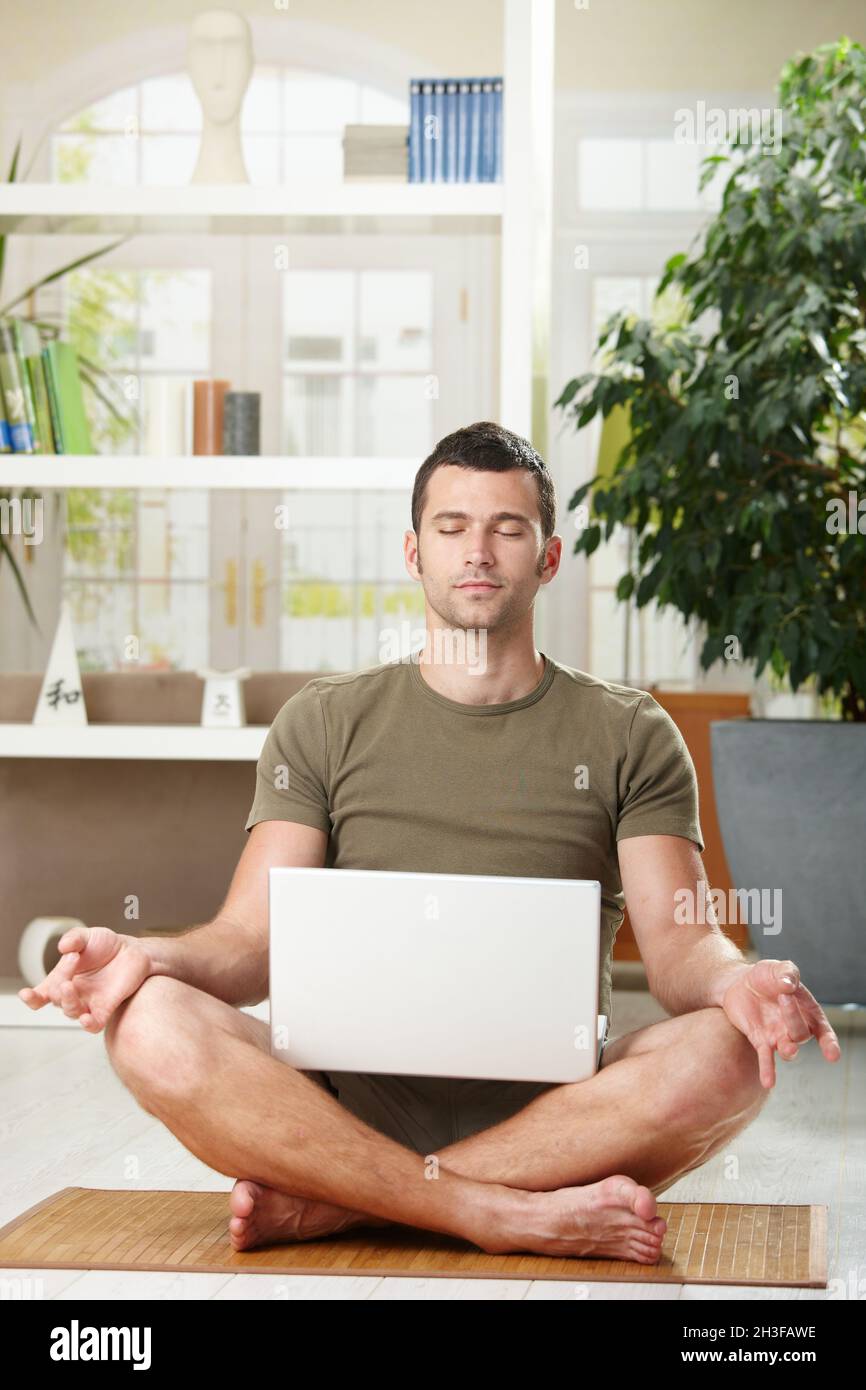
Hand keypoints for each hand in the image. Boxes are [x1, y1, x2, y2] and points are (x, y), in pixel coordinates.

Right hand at [18, 925, 152, 1033]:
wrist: (132, 950)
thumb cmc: (105, 945)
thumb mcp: (87, 936)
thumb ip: (74, 939)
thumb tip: (63, 947)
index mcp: (61, 979)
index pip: (40, 996)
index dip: (31, 998)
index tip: (26, 993)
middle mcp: (73, 994)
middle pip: (56, 998)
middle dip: (60, 979)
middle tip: (74, 958)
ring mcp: (88, 1002)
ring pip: (70, 1011)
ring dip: (67, 1000)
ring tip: (69, 984)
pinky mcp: (106, 1008)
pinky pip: (94, 1024)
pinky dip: (88, 1024)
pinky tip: (85, 1018)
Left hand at [720, 959, 840, 1088]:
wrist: (738, 983)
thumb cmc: (765, 976)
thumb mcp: (777, 968)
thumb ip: (787, 973)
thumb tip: (789, 984)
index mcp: (807, 1011)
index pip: (823, 1031)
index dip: (829, 1043)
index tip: (832, 1055)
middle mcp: (795, 1028)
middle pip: (801, 1034)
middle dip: (794, 1017)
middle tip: (783, 997)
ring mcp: (778, 1036)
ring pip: (789, 1050)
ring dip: (788, 1050)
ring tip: (784, 1048)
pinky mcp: (760, 1041)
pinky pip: (766, 1059)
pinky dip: (768, 1070)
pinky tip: (768, 1082)